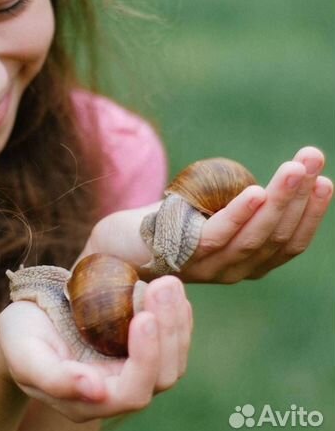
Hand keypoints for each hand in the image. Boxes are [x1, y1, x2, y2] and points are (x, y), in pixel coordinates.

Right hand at [0, 276, 191, 422]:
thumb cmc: (19, 339)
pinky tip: (173, 291)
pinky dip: (176, 316)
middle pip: (162, 375)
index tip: (145, 317)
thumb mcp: (26, 355)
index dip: (145, 359)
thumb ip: (55, 378)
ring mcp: (129, 369)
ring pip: (172, 358)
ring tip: (169, 282)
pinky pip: (168, 339)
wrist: (23, 325)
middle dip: (169, 331)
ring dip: (176, 320)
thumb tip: (95, 391)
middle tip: (164, 285)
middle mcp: (115, 390)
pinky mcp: (135, 348)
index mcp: (89, 400)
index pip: (132, 391)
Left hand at [78, 146, 331, 284]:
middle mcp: (231, 270)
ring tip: (295, 168)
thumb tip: (273, 179)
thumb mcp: (210, 212)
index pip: (288, 244)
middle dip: (300, 198)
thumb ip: (237, 205)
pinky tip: (255, 191)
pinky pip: (216, 237)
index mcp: (243, 261)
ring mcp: (205, 268)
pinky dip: (238, 215)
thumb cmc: (166, 223)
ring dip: (278, 201)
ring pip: (252, 238)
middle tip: (313, 159)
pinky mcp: (180, 256)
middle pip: (275, 238)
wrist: (116, 242)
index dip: (310, 214)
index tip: (324, 180)